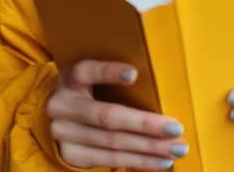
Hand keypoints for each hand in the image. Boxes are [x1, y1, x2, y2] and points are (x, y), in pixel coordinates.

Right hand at [46, 60, 187, 169]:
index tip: (134, 74)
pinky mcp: (71, 154)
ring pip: (112, 143)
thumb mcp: (94, 79)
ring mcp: (64, 133)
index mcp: (70, 79)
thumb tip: (164, 80)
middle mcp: (62, 106)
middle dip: (145, 124)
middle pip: (107, 117)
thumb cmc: (90, 92)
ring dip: (148, 148)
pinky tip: (160, 162)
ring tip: (176, 149)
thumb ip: (116, 79)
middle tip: (176, 129)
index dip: (109, 71)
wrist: (58, 118)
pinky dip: (139, 162)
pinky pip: (109, 160)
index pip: (86, 71)